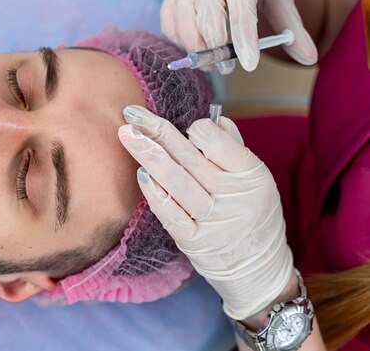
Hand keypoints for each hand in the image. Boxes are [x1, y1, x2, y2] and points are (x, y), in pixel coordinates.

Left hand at [119, 105, 293, 319]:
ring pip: (175, 181)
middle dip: (157, 131)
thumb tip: (214, 120)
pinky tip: (140, 174)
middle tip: (132, 112)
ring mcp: (212, 221)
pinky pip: (170, 213)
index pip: (217, 142)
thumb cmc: (253, 216)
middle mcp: (233, 197)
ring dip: (147, 155)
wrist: (257, 271)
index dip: (197, 130)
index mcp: (252, 176)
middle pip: (188, 157)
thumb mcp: (257, 181)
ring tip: (126, 135)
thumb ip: (235, 149)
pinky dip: (154, 193)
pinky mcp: (193, 241)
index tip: (187, 128)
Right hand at [160, 0, 316, 72]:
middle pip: (208, 5)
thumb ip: (292, 28)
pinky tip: (194, 51)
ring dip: (193, 43)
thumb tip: (309, 58)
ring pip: (183, 10)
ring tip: (210, 64)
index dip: (243, 33)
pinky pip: (168, 15)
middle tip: (227, 66)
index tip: (249, 63)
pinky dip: (177, 37)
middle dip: (216, 42)